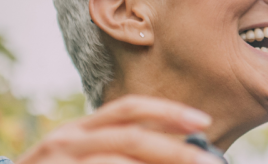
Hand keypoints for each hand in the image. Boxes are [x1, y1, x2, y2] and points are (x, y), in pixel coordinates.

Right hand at [16, 95, 222, 163]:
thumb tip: (176, 154)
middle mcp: (67, 141)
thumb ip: (117, 153)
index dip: (166, 112)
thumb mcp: (82, 159)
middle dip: (175, 150)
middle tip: (209, 162)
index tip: (202, 120)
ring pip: (118, 162)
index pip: (127, 109)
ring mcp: (58, 162)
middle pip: (130, 137)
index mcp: (79, 131)